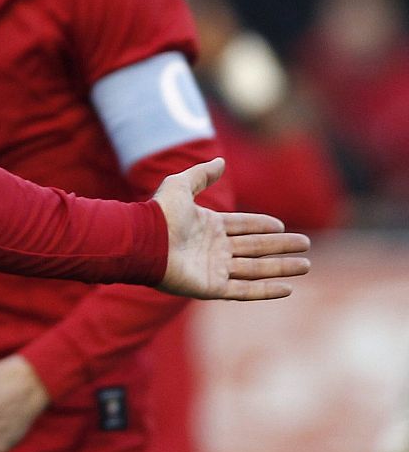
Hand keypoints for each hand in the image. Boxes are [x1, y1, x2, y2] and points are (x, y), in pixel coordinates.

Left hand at [153, 158, 309, 299]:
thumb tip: (220, 160)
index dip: (262, 226)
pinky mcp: (213, 287)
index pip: (243, 226)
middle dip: (281, 246)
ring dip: (281, 267)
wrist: (144, 242)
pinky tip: (287, 289)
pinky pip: (245, 291)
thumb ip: (201, 174)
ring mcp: (215, 269)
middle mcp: (215, 248)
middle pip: (256, 247)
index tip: (281, 225)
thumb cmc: (159, 214)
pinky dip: (266, 290)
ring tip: (306, 265)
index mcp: (209, 226)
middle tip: (306, 244)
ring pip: (256, 269)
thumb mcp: (180, 185)